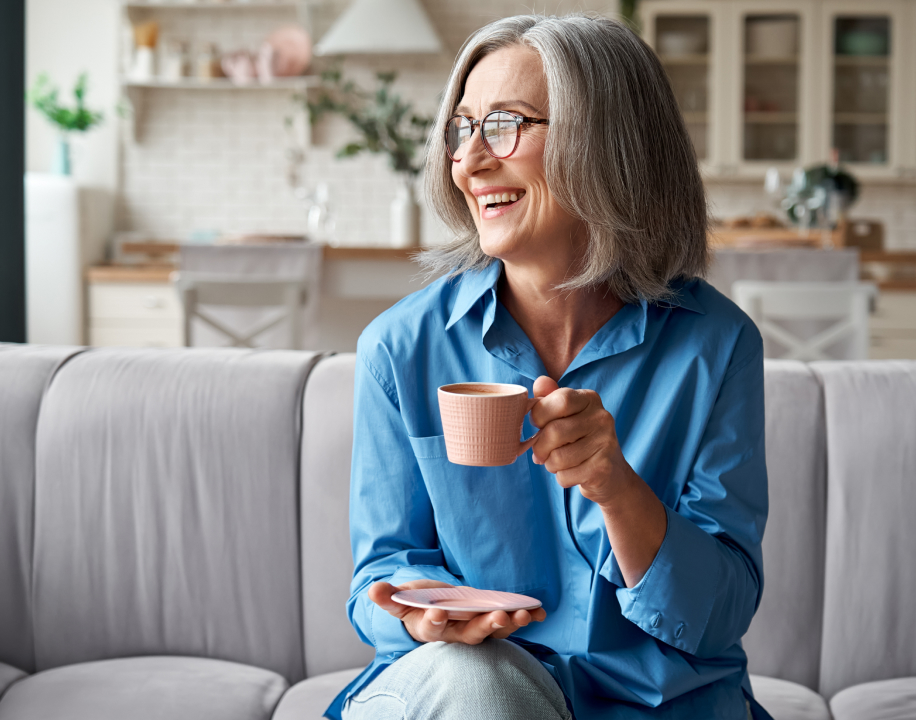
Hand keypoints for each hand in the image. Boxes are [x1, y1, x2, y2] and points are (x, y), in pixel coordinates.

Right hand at [368, 579, 546, 644]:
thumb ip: (389, 597)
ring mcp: (475, 628)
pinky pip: (509, 622)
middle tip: (498, 617)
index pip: (432, 629)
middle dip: (485, 626)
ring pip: (494, 630)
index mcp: (430, 628)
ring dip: (510, 623)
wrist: (433, 611)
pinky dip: (525, 618)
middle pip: (471, 634)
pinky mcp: (491, 621)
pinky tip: (539, 611)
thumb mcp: (401, 600)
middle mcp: (455, 633)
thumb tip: (373, 590)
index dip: (435, 622)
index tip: (439, 613)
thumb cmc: (417, 604)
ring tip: (524, 614)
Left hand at [529, 376, 637, 506]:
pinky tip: (573, 472)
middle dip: (540, 447)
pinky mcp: (603, 468)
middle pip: (554, 431)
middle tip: (542, 453)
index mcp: (590, 399)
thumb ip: (550, 398)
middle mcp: (602, 417)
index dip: (540, 415)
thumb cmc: (580, 440)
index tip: (538, 424)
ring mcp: (605, 443)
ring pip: (557, 458)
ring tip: (558, 462)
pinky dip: (562, 478)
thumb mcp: (566, 415)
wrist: (611, 474)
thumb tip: (540, 381)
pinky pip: (565, 476)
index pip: (559, 400)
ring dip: (550, 464)